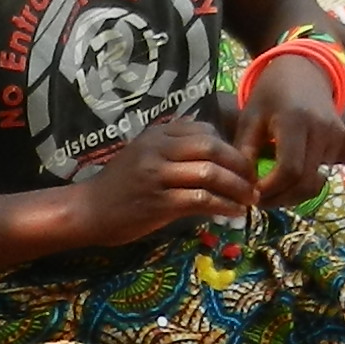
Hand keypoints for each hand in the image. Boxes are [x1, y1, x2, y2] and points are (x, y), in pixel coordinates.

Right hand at [67, 115, 257, 249]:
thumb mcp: (145, 154)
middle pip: (212, 148)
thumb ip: (175, 148)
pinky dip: (224, 206)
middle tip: (254, 181)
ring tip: (251, 199)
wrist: (89, 210)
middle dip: (240, 165)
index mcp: (157, 134)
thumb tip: (215, 151)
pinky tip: (235, 213)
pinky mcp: (159, 203)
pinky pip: (201, 200)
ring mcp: (158, 176)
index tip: (243, 164)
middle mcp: (158, 149)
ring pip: (210, 174)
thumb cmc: (120, 185)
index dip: (230, 147)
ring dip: (237, 187)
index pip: (205, 130)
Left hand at [238, 51, 343, 215]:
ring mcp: (335, 135)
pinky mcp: (340, 139)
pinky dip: (304, 183)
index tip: (252, 195)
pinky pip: (323, 172)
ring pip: (317, 182)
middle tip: (260, 202)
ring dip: (293, 195)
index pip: (289, 170)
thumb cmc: (271, 91)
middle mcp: (321, 129)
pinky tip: (286, 181)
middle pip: (306, 182)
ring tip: (272, 194)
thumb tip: (242, 186)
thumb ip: (245, 151)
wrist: (304, 68)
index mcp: (295, 120)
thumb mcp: (250, 116)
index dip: (271, 189)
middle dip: (282, 198)